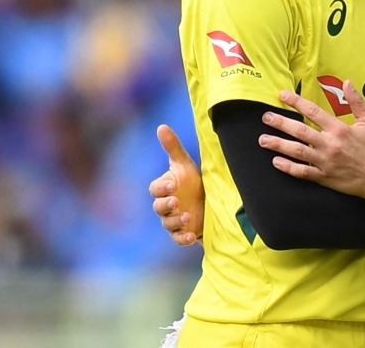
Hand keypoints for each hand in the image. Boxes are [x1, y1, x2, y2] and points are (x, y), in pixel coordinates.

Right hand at [148, 124, 204, 244]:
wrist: (210, 201)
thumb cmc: (193, 181)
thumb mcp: (185, 164)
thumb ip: (173, 147)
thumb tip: (161, 126)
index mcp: (164, 189)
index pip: (155, 189)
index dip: (162, 188)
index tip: (173, 184)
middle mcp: (166, 206)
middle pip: (158, 207)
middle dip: (166, 205)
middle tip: (176, 202)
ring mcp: (173, 221)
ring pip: (168, 224)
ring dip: (176, 222)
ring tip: (187, 217)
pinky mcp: (183, 233)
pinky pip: (178, 239)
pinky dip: (183, 239)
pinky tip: (192, 236)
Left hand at [259, 83, 364, 201]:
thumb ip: (357, 101)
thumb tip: (347, 83)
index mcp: (339, 129)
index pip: (313, 111)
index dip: (296, 102)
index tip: (282, 95)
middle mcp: (329, 144)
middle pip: (299, 131)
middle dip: (280, 123)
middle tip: (265, 117)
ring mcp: (325, 161)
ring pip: (296, 151)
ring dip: (278, 145)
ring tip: (263, 140)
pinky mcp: (323, 177)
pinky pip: (302, 172)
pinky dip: (288, 167)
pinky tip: (276, 162)